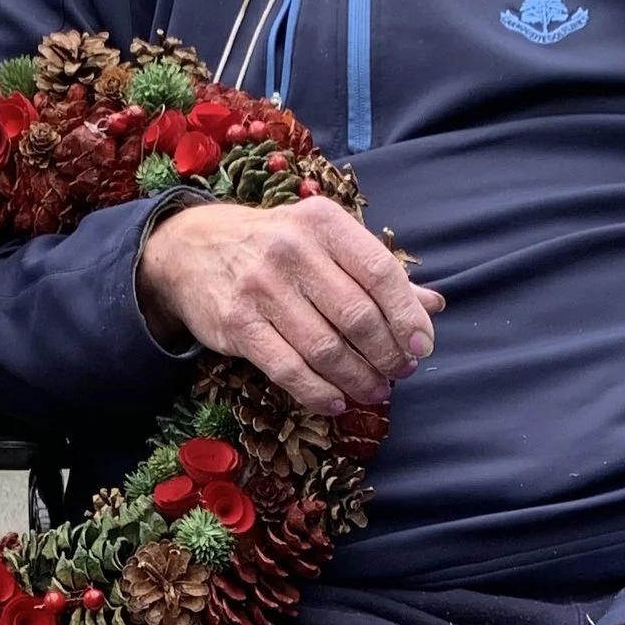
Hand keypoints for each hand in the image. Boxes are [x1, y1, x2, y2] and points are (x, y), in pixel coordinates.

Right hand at [135, 193, 442, 414]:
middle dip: (387, 354)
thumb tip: (434, 306)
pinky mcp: (237, 325)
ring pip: (326, 349)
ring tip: (374, 391)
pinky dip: (318, 393)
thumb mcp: (324, 243)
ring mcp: (260, 288)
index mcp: (323, 222)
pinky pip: (288, 370)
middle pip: (357, 316)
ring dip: (357, 379)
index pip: (380, 273)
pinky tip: (336, 402)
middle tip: (399, 373)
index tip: (422, 346)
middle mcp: (292, 249)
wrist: (190, 249)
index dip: (407, 316)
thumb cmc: (273, 246)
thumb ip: (376, 273)